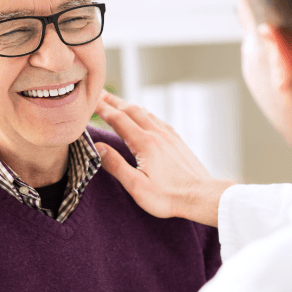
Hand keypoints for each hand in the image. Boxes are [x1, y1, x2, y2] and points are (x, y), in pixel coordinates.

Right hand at [93, 90, 236, 226]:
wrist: (201, 196)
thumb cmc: (168, 197)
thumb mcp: (137, 186)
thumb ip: (116, 165)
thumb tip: (97, 147)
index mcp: (145, 143)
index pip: (118, 119)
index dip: (102, 109)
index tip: (90, 101)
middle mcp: (157, 134)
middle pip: (131, 110)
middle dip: (113, 101)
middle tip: (99, 94)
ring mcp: (169, 136)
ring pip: (145, 113)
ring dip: (129, 106)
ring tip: (117, 103)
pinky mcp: (177, 141)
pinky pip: (157, 120)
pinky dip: (145, 113)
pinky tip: (145, 117)